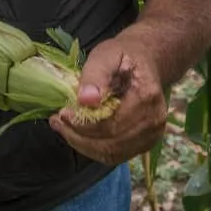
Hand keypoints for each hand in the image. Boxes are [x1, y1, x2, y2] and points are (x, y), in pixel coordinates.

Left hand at [49, 38, 166, 166]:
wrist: (145, 61)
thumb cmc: (123, 56)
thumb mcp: (106, 55)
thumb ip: (95, 75)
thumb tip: (85, 100)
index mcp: (147, 97)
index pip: (111, 124)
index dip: (83, 124)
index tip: (61, 113)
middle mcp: (154, 122)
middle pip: (110, 144)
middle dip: (78, 137)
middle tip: (57, 122)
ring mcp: (151, 136)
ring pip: (111, 154)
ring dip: (82, 145)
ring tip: (63, 128)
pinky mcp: (143, 144)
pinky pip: (114, 155)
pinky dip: (92, 148)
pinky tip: (77, 134)